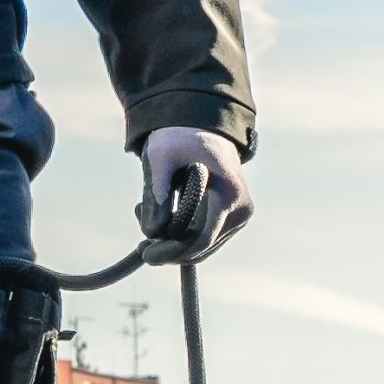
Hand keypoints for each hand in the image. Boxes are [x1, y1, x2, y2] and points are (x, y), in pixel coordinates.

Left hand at [136, 127, 250, 257]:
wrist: (203, 128)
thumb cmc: (181, 137)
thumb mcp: (160, 156)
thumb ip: (155, 191)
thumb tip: (151, 232)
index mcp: (228, 194)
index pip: (201, 239)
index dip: (172, 252)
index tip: (147, 255)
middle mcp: (241, 210)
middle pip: (202, 249)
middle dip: (169, 251)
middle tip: (141, 245)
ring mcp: (240, 217)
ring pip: (203, 248)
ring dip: (173, 244)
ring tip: (146, 218)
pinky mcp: (233, 219)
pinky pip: (205, 239)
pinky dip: (182, 237)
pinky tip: (161, 219)